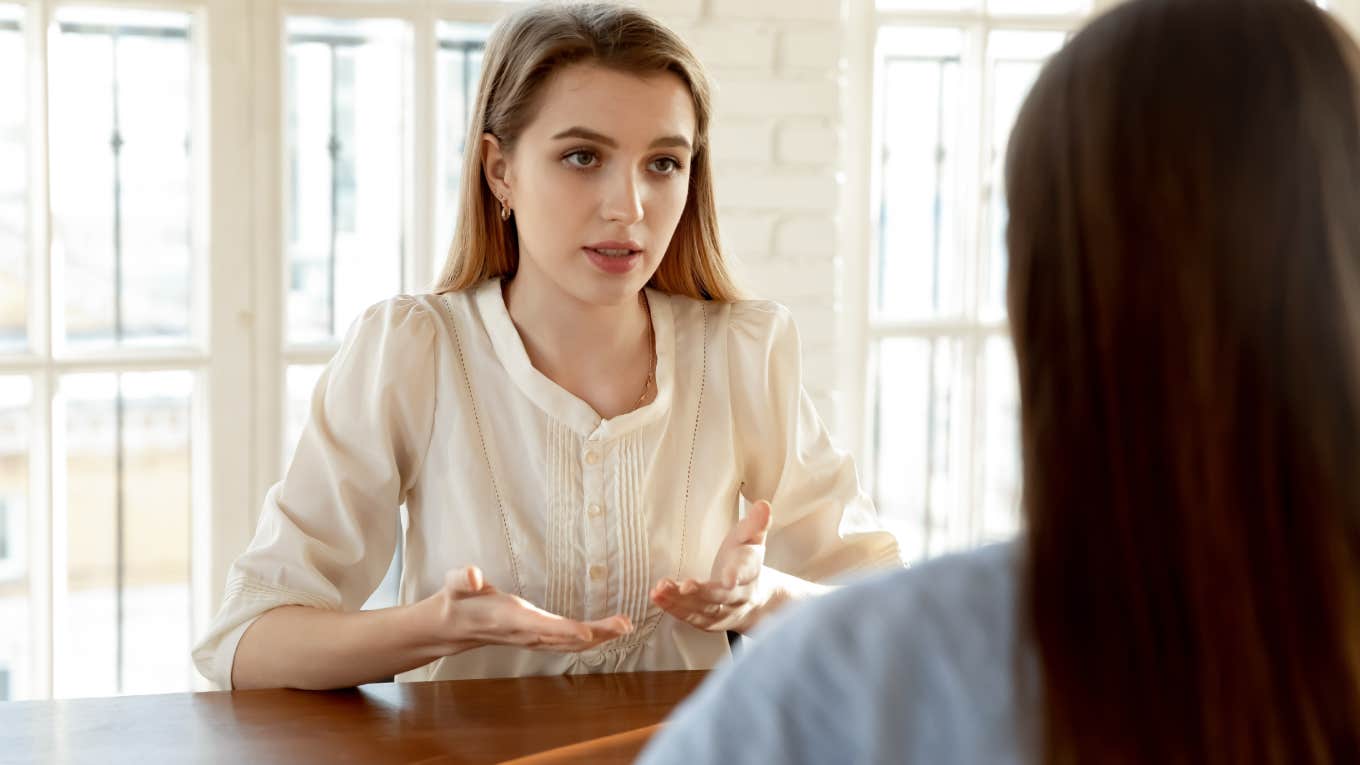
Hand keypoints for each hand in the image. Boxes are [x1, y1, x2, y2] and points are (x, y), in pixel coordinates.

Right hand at [431, 565, 631, 653]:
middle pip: (565, 639)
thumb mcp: (456, 584)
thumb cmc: (459, 600)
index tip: (587, 632)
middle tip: (625, 625)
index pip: (540, 626)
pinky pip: (567, 643)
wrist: (454, 625)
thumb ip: (463, 579)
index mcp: (510, 619)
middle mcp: (526, 633)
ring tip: (625, 627)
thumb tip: (473, 576)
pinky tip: (608, 633)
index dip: (563, 630)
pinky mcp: (538, 638)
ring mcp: (533, 639)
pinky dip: (589, 640)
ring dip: (599, 638)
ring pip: (570, 644)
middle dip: (596, 634)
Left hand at [650, 500, 774, 632]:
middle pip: (721, 597)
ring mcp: (724, 613)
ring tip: (660, 589)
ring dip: (681, 601)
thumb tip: (763, 505)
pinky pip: (691, 618)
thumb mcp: (753, 540)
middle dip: (702, 593)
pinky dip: (674, 609)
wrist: (758, 599)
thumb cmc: (747, 561)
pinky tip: (657, 597)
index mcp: (750, 571)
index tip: (728, 578)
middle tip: (684, 586)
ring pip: (703, 610)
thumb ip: (756, 524)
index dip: (737, 574)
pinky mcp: (709, 623)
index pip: (746, 573)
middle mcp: (739, 596)